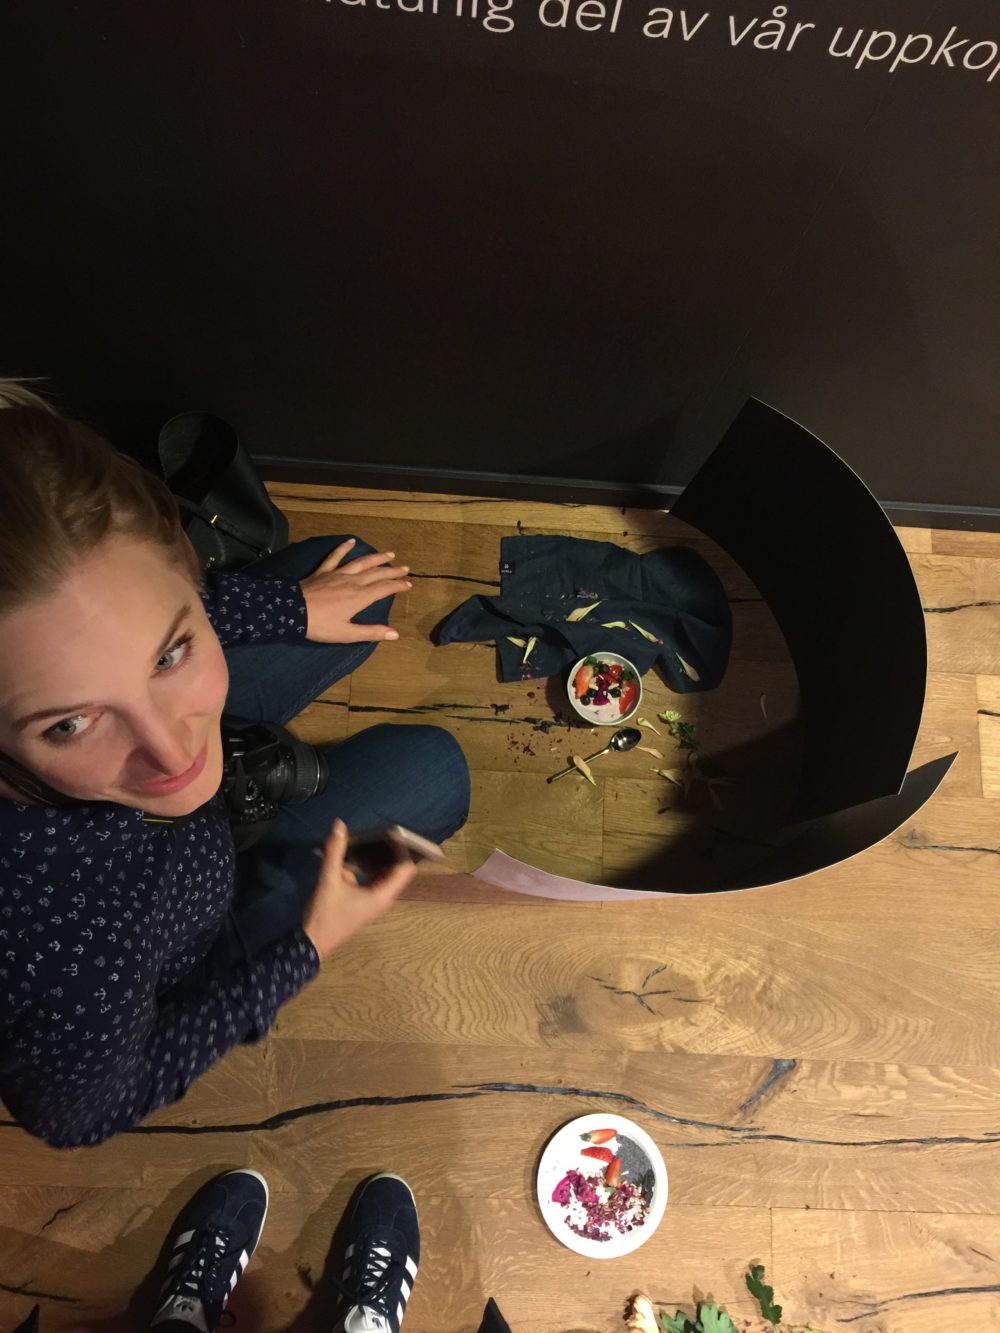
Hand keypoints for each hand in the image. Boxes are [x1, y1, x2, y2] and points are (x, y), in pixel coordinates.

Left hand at [299, 539, 411, 642]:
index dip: (398, 586)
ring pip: (362, 562)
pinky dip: (344, 547)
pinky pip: (336, 556)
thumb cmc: (320, 625)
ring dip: (376, 557)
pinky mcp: (324, 571)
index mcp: (360, 597)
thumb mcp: (347, 633)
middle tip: (405, 568)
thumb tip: (395, 634)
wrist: (292, 611)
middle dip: (392, 570)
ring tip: (389, 554)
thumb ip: (372, 632)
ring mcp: (338, 573)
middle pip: (377, 573)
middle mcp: (353, 581)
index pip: (385, 588)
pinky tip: (351, 541)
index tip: (408, 584)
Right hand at [302, 819, 415, 958]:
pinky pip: (368, 880)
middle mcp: (382, 898)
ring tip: (365, 838)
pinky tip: (349, 856)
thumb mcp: (329, 880)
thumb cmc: (325, 914)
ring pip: (379, 874)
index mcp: (382, 895)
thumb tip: (339, 825)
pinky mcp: (361, 902)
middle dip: (388, 852)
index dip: (403, 850)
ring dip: (374, 859)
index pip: (406, 869)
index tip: (394, 832)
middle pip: (394, 869)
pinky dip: (362, 868)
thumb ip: (335, 851)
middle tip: (379, 832)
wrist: (310, 944)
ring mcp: (372, 901)